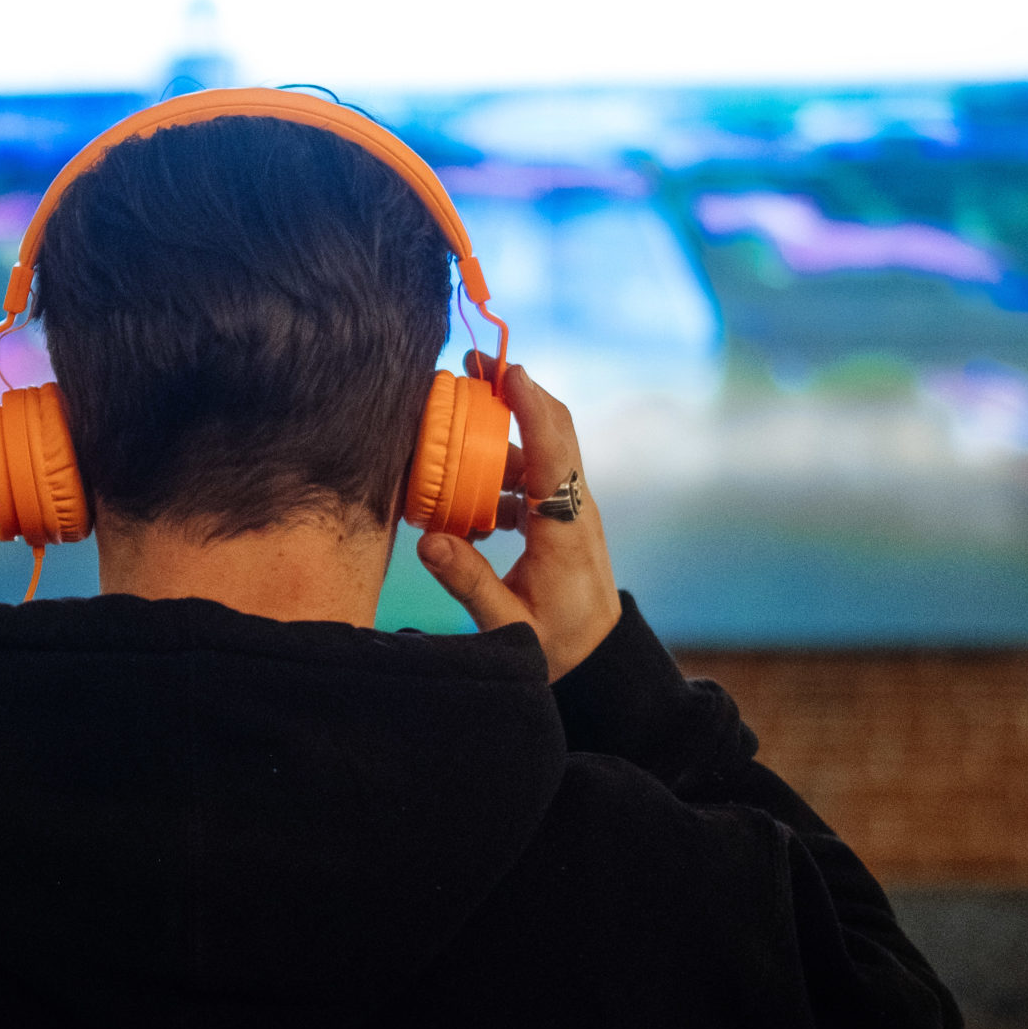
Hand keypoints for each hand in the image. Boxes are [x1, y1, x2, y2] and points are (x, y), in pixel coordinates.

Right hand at [416, 356, 621, 681]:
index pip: (552, 453)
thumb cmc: (560, 646)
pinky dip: (503, 472)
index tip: (506, 370)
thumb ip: (468, 583)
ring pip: (541, 452)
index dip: (529, 407)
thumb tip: (427, 540)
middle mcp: (575, 509)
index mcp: (565, 529)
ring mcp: (572, 511)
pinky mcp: (563, 519)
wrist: (600, 661)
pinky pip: (535, 478)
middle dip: (517, 393)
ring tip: (455, 432)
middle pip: (554, 431)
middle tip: (473, 367)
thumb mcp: (509, 625)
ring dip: (501, 437)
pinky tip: (471, 501)